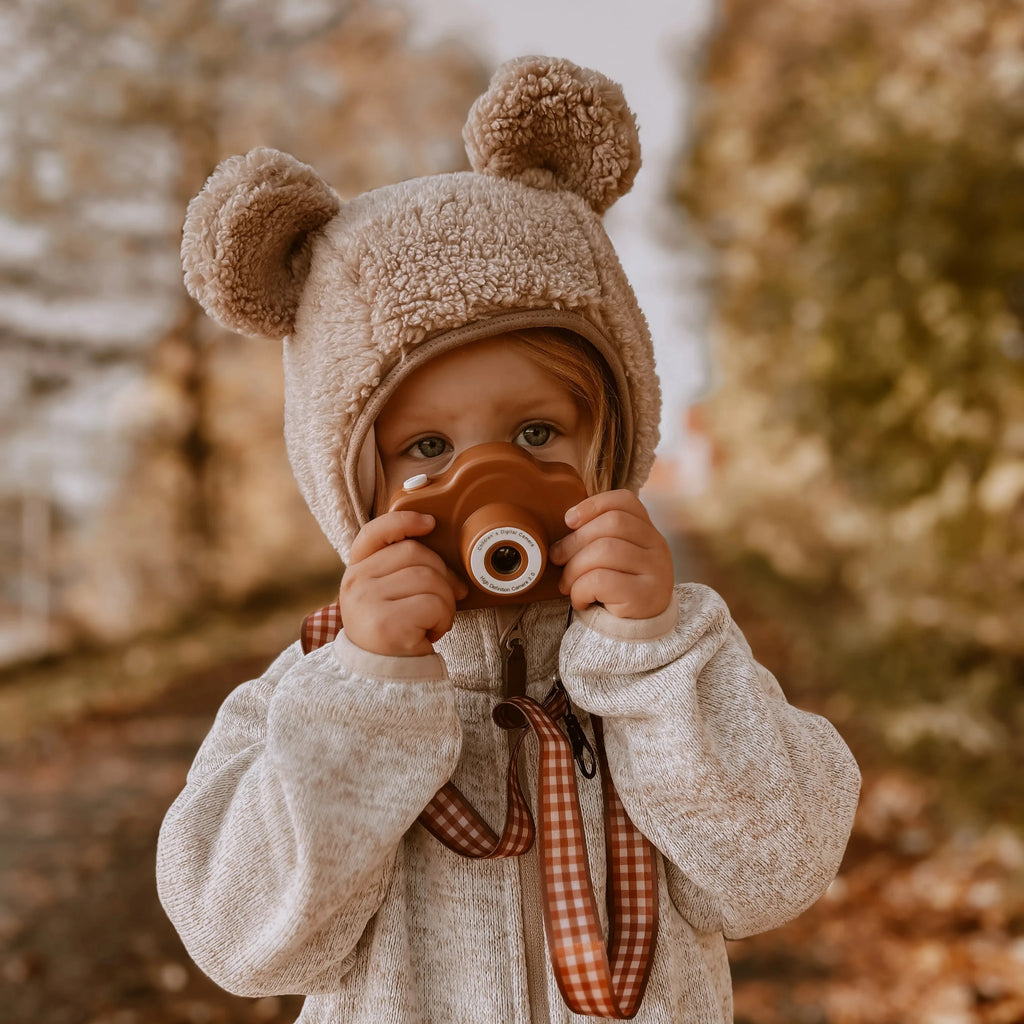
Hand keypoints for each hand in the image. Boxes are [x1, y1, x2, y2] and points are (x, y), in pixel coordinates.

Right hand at [339, 511, 467, 656]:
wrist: (379, 680)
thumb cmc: (392, 634)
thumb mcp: (389, 596)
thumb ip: (404, 570)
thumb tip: (449, 561)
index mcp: (356, 571)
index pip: (375, 533)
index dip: (404, 520)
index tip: (430, 523)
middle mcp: (356, 582)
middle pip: (416, 553)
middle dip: (441, 576)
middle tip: (440, 602)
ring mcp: (368, 602)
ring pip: (430, 578)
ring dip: (445, 602)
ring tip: (432, 621)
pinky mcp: (386, 624)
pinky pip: (434, 604)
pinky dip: (443, 619)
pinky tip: (430, 633)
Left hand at [548, 490, 673, 619]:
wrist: (636, 635)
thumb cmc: (615, 592)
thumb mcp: (611, 559)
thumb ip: (597, 538)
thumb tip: (566, 526)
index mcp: (648, 532)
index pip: (626, 502)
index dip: (593, 504)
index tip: (569, 520)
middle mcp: (658, 547)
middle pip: (612, 524)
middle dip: (574, 540)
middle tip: (557, 559)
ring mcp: (656, 571)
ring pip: (605, 551)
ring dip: (574, 569)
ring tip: (567, 585)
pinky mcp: (646, 596)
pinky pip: (602, 580)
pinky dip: (581, 590)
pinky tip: (581, 600)